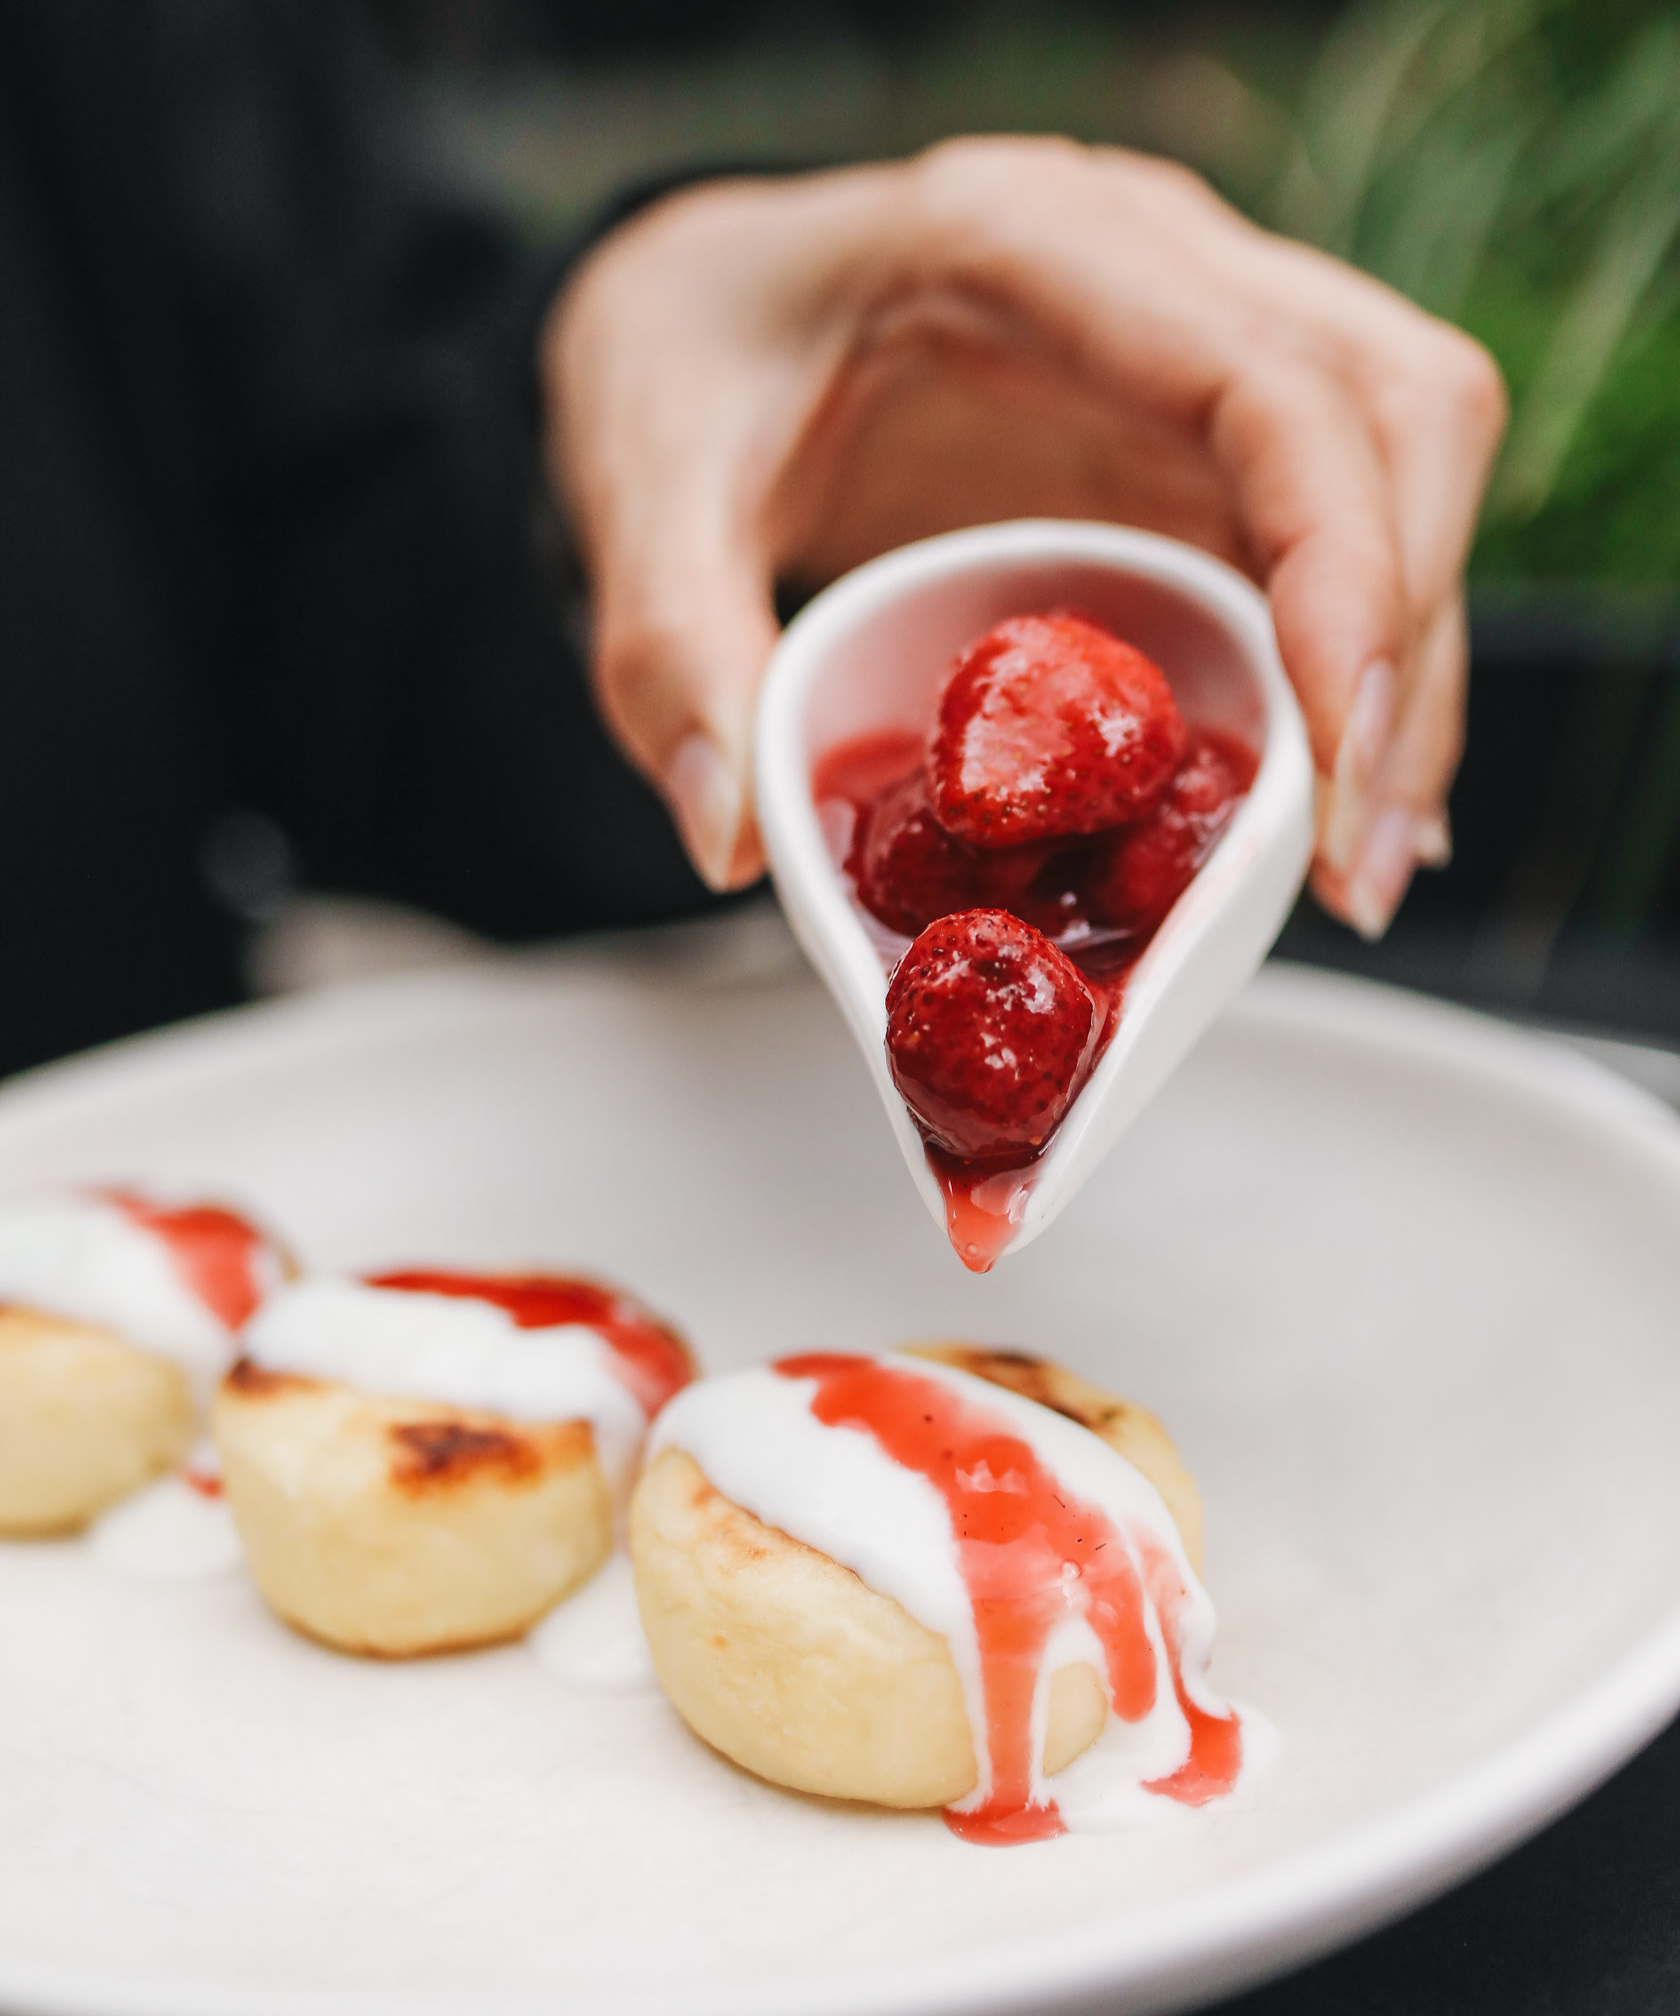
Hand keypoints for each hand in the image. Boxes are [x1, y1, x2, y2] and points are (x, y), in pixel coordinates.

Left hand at [542, 138, 1505, 934]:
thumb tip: (741, 838)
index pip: (1268, 384)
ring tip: (1353, 871)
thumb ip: (672, 650)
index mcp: (1027, 249)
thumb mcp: (640, 483)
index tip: (1333, 749)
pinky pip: (1328, 542)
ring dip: (1402, 680)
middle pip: (1397, 423)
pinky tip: (1323, 807)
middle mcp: (1153, 277)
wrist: (709, 310)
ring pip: (1400, 481)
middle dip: (1405, 651)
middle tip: (1358, 859)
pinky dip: (1348, 676)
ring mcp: (1192, 356)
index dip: (1344, 567)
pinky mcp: (1195, 443)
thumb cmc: (692, 356)